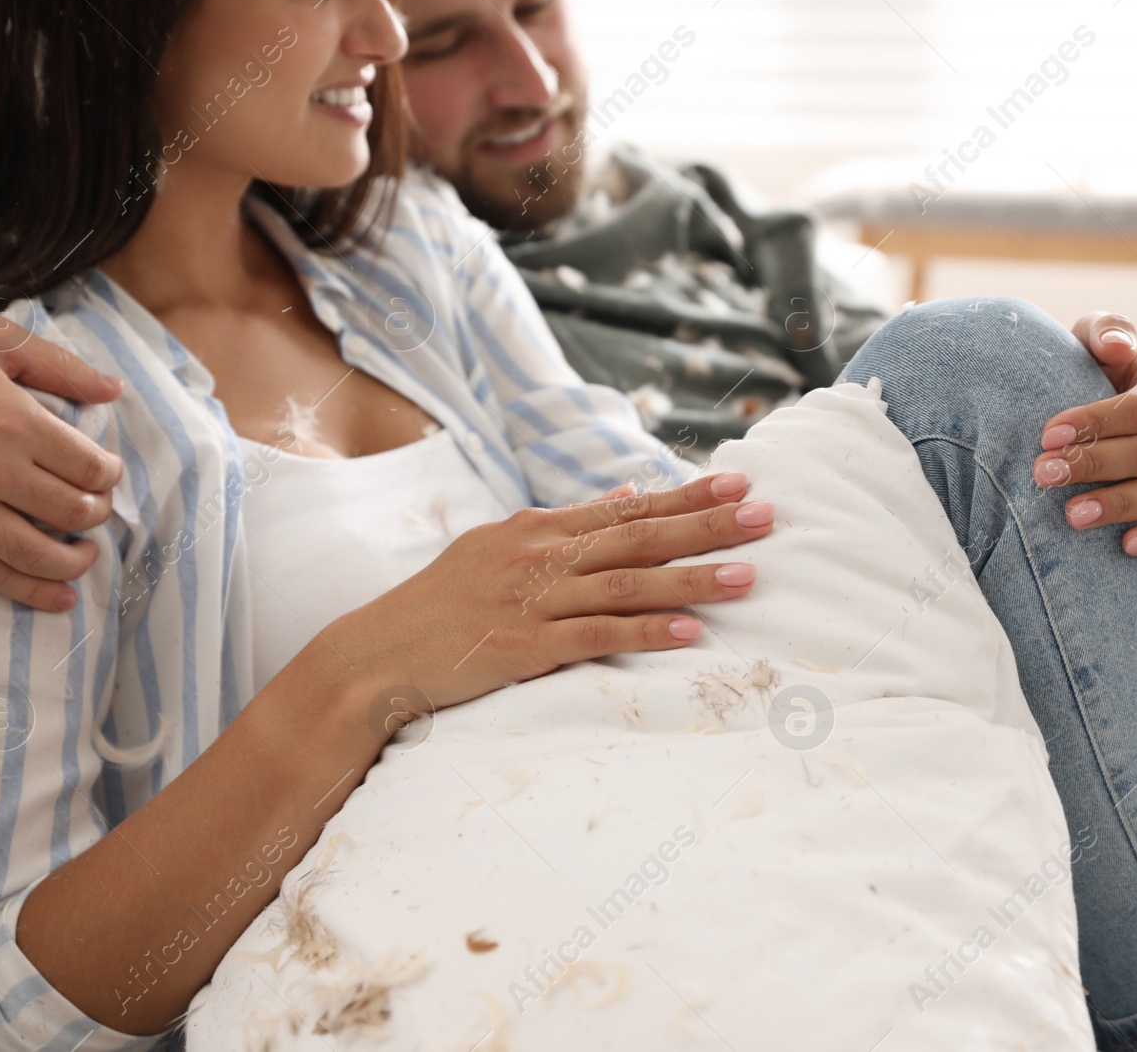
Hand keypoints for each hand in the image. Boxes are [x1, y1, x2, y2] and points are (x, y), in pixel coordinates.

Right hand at [0, 313, 124, 610]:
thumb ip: (61, 365)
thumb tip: (115, 390)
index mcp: (12, 420)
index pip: (90, 467)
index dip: (109, 472)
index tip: (106, 469)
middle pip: (73, 511)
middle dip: (97, 512)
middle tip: (96, 503)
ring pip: (39, 553)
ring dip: (76, 559)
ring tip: (86, 552)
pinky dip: (31, 591)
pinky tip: (60, 596)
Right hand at [324, 471, 771, 713]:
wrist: (372, 656)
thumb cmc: (438, 604)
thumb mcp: (496, 548)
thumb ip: (564, 525)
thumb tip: (627, 497)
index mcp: (534, 530)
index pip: (624, 508)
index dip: (684, 496)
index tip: (737, 480)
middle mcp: (537, 557)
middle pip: (636, 537)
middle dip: (705, 525)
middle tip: (764, 514)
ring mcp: (530, 601)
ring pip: (626, 584)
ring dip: (690, 578)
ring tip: (746, 574)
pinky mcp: (522, 647)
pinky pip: (595, 637)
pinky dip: (645, 633)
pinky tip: (688, 633)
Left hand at [1032, 311, 1136, 555]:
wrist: (1108, 410)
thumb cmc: (1097, 371)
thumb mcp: (1096, 339)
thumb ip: (1105, 330)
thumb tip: (1116, 346)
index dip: (1096, 423)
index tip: (1048, 435)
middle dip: (1095, 465)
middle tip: (1044, 474)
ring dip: (1120, 505)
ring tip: (1071, 515)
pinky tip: (1128, 546)